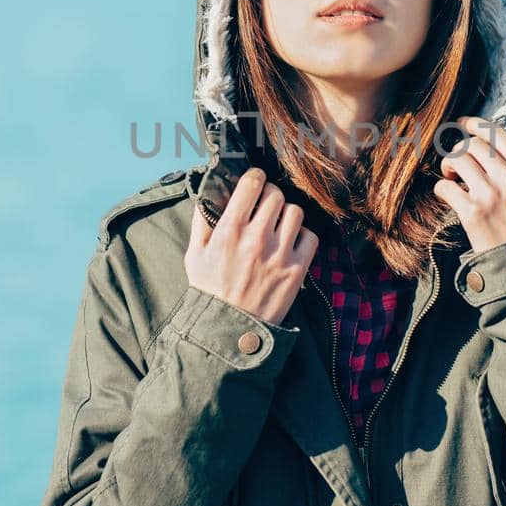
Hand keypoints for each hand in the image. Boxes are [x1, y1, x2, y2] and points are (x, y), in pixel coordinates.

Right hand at [186, 166, 319, 325]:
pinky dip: (303, 236)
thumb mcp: (194, 254)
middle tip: (266, 204)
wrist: (229, 328)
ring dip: (287, 214)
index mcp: (229, 230)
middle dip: (271, 195)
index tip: (256, 180)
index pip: (251, 184)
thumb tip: (208, 193)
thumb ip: (201, 221)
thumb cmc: (209, 290)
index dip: (255, 177)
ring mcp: (279, 254)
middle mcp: (256, 238)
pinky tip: (291, 243)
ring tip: (279, 224)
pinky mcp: (296, 270)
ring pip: (295, 212)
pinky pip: (311, 237)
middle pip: (276, 195)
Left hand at [434, 115, 505, 254]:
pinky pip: (445, 186)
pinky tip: (448, 196)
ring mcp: (489, 194)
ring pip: (457, 159)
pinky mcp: (471, 212)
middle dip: (460, 150)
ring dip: (449, 166)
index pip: (497, 134)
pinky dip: (442, 189)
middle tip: (456, 164)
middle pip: (473, 145)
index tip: (463, 123)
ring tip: (451, 177)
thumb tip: (492, 149)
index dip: (476, 124)